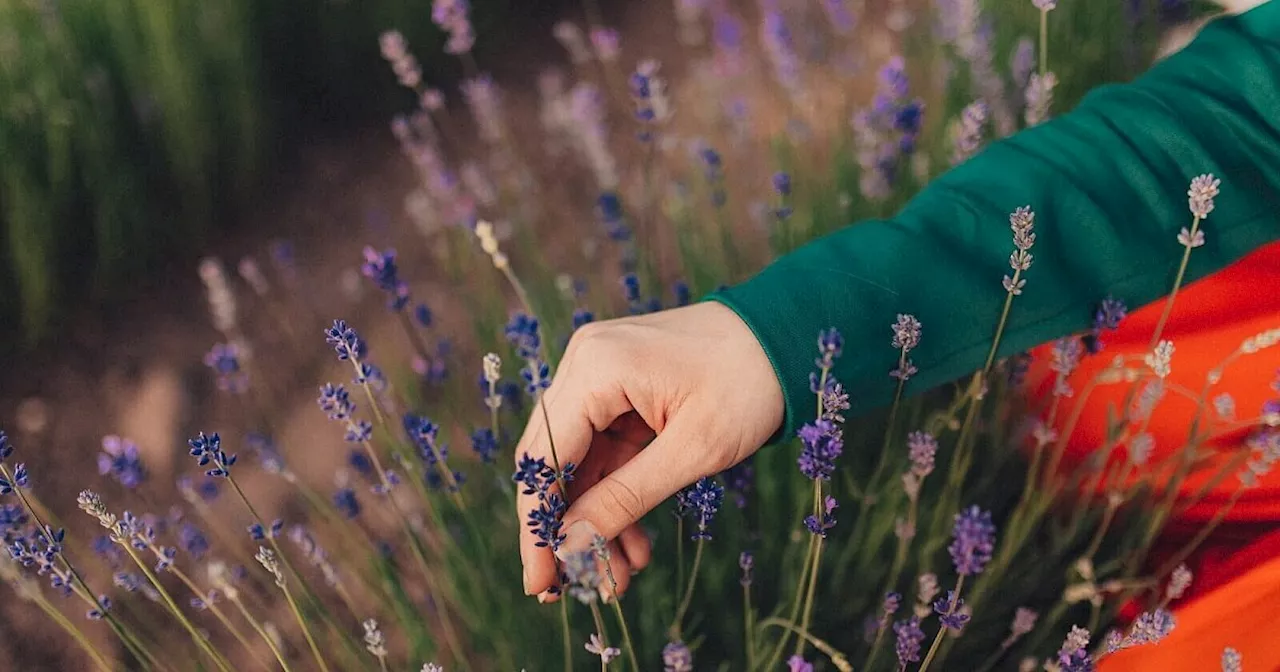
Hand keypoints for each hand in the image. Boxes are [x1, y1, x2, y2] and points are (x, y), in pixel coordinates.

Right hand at [515, 301, 783, 599]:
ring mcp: (600, 375)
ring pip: (579, 464)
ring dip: (595, 521)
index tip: (540, 581)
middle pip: (553, 461)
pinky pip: (604, 452)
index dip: (539, 524)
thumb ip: (626, 499)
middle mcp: (586, 364)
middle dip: (565, 530)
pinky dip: (616, 497)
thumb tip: (570, 548)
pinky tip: (634, 545)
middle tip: (568, 590)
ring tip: (616, 578)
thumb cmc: (750, 384)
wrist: (788, 336)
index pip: (546, 457)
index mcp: (597, 368)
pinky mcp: (618, 390)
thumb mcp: (693, 451)